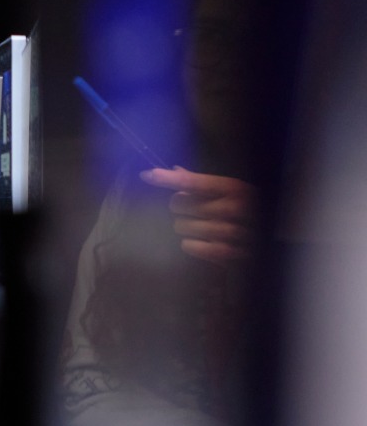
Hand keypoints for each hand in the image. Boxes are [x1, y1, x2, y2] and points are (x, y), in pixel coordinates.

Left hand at [140, 167, 255, 263]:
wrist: (278, 239)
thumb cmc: (250, 211)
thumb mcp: (232, 192)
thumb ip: (202, 183)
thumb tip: (174, 170)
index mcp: (236, 188)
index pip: (194, 182)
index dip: (168, 178)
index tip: (147, 175)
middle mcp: (235, 208)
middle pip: (179, 204)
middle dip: (179, 207)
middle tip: (191, 210)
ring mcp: (232, 232)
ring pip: (180, 226)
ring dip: (185, 227)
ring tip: (202, 227)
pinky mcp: (228, 255)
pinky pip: (189, 246)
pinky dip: (191, 244)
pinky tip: (204, 241)